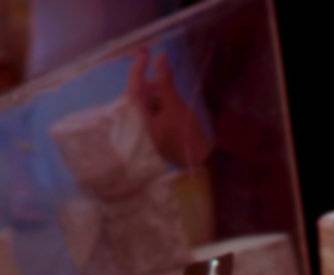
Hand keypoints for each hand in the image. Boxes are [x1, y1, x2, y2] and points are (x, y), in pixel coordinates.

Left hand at [127, 46, 211, 168]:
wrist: (199, 163)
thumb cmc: (186, 135)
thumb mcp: (175, 105)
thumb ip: (165, 81)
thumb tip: (160, 56)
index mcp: (138, 120)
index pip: (133, 88)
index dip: (138, 67)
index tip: (147, 51)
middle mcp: (137, 127)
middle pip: (138, 96)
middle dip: (150, 84)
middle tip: (164, 75)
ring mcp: (145, 133)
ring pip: (146, 105)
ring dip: (157, 95)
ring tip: (172, 97)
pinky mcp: (153, 137)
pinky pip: (152, 115)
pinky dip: (160, 106)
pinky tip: (171, 108)